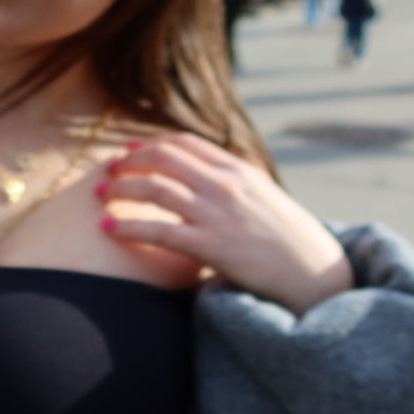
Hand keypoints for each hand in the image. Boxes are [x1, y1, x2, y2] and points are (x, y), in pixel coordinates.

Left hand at [100, 134, 350, 314]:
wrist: (313, 271)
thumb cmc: (287, 236)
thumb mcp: (263, 194)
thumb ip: (234, 179)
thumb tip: (204, 170)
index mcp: (238, 169)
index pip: (185, 143)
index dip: (152, 143)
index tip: (131, 148)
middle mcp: (225, 185)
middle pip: (163, 159)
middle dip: (130, 161)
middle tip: (109, 170)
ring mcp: (216, 214)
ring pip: (155, 190)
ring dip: (121, 189)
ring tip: (100, 195)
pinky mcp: (210, 246)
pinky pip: (158, 232)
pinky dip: (127, 227)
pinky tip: (108, 228)